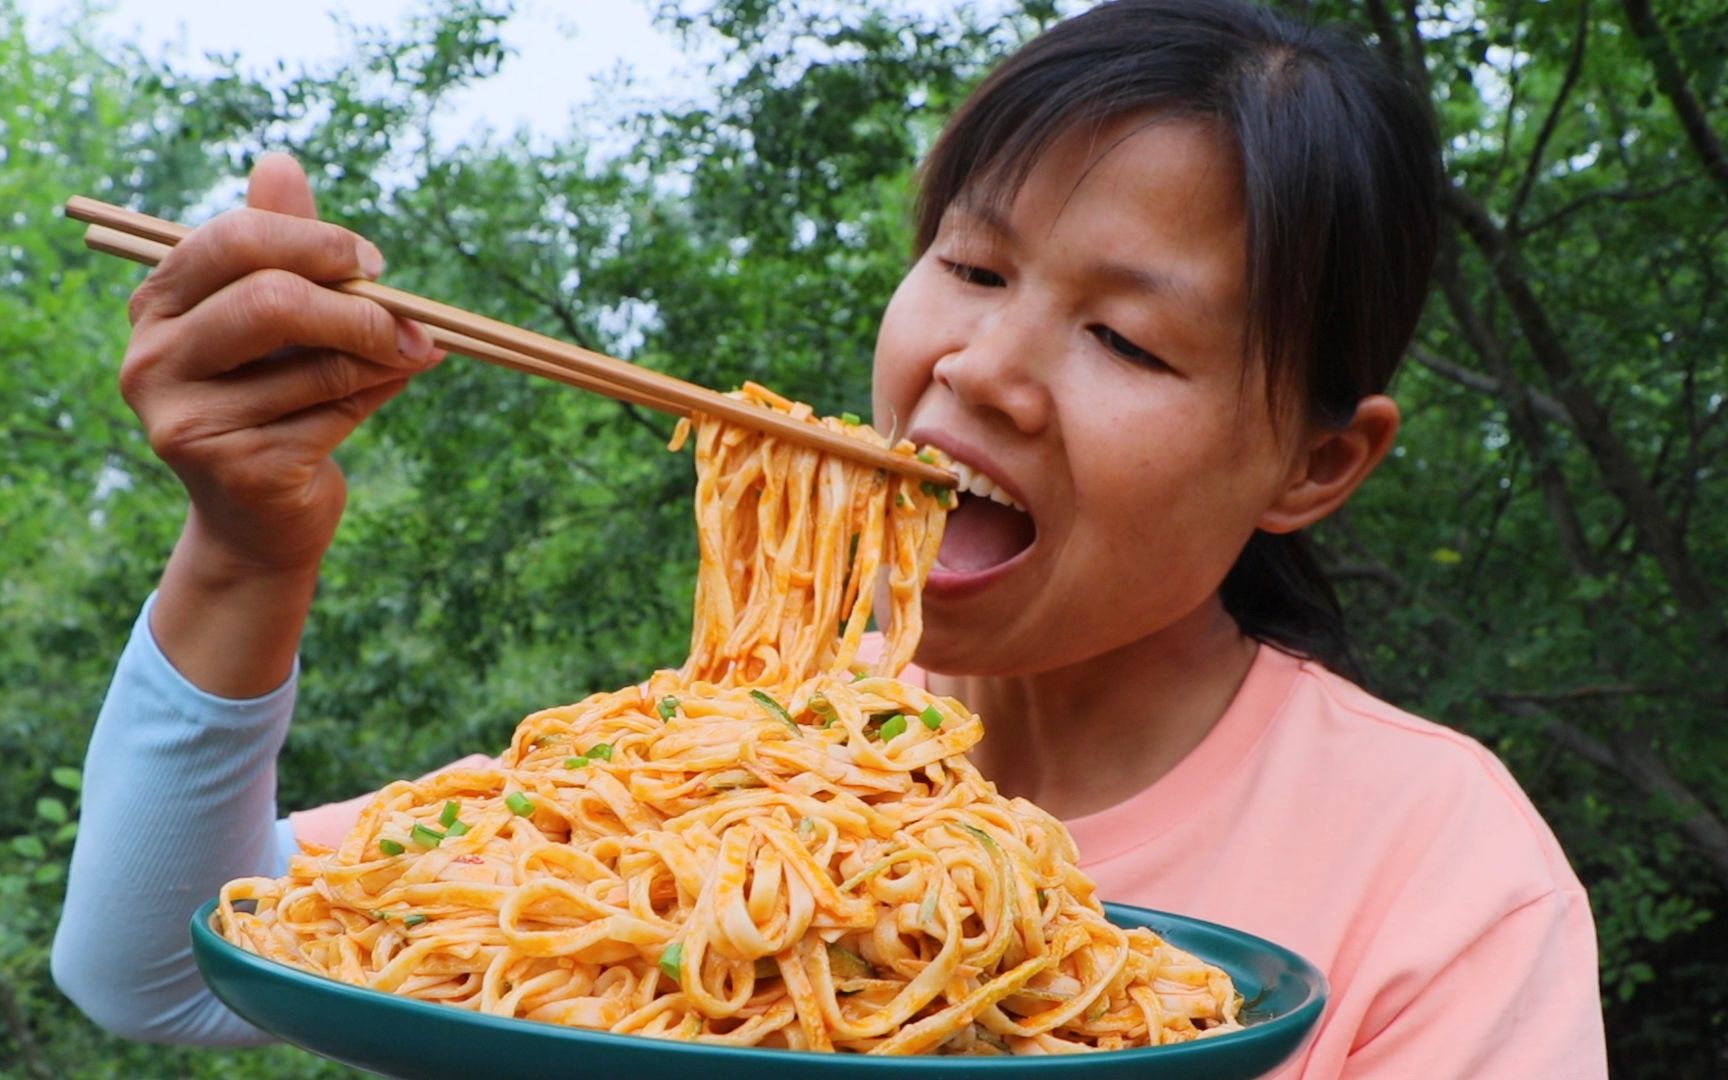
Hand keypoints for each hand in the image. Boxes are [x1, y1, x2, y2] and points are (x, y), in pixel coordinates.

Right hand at [121, 153, 442, 575]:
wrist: (260, 517)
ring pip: (318, 364)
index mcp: (158, 303)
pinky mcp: (236, 469)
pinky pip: (333, 415)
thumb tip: (280, 161)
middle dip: (362, 308)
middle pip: (272, 300)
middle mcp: (154, 358)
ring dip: (384, 359)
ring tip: (409, 358)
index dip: (317, 242)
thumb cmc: (274, 398)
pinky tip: (383, 394)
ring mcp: (186, 420)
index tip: (373, 264)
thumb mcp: (278, 318)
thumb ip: (283, 246)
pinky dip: (377, 399)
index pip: (235, 240)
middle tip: (414, 323)